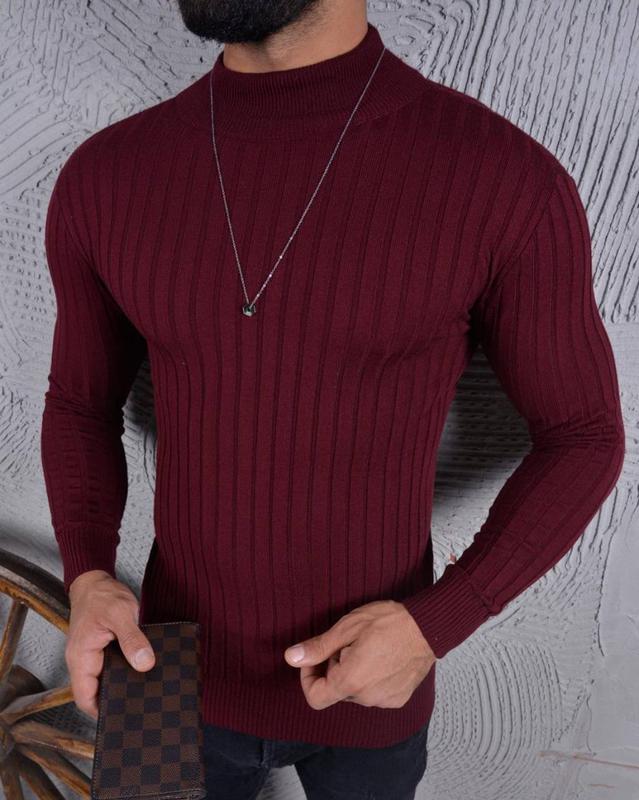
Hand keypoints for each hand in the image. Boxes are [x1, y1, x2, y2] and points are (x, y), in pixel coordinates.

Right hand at [65, 570, 155, 718]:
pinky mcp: (100, 649)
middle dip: (115, 700)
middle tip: (140, 704)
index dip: (101, 711)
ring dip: (120, 683)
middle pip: (96, 692)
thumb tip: (144, 663)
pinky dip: (123, 670)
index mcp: (81, 657)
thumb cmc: (102, 595)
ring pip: (104, 679)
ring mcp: (91, 655)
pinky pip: (110, 666)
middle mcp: (82, 660)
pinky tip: (140, 668)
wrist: (95, 581)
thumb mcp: (120, 614)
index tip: (123, 716)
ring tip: (144, 689)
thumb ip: (132, 639)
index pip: (85, 698)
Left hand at [283, 599, 435, 709]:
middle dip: (334, 668)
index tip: (316, 658)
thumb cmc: (389, 622)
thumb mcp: (347, 627)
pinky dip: (371, 678)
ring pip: (355, 691)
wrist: (428, 626)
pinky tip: (381, 657)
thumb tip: (292, 658)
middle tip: (347, 643)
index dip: (308, 678)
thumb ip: (318, 648)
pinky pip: (374, 693)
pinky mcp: (398, 698)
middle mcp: (367, 698)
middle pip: (336, 691)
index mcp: (351, 681)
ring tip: (367, 647)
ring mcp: (384, 700)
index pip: (315, 698)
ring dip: (353, 673)